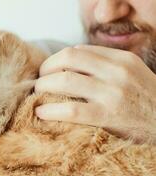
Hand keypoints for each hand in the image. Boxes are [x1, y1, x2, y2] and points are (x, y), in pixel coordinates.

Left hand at [35, 45, 155, 143]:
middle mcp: (116, 72)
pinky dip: (51, 110)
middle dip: (46, 69)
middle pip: (67, 59)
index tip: (49, 70)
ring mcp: (112, 94)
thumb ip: (105, 64)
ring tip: (38, 95)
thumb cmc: (144, 100)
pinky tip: (40, 112)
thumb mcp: (132, 73)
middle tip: (40, 81)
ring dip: (43, 87)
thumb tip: (71, 58)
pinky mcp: (108, 117)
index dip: (56, 59)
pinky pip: (71, 110)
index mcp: (121, 59)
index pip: (78, 51)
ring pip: (64, 81)